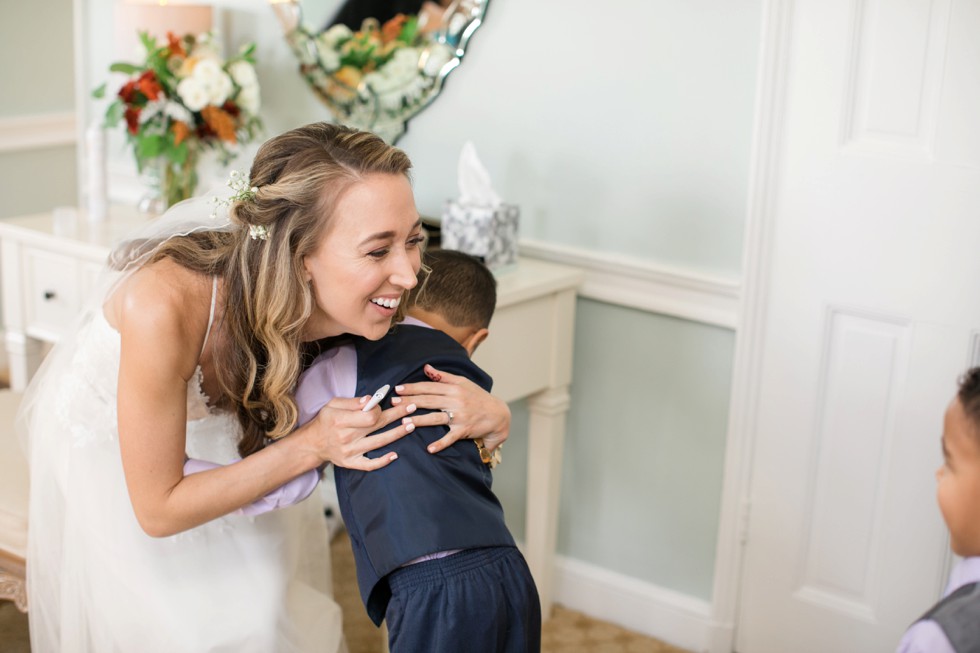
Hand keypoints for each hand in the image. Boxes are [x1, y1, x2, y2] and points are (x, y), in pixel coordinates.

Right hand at [301, 396, 418, 470]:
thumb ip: (352, 402)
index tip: (384, 404)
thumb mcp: (332, 405)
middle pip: (377, 426)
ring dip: (397, 433)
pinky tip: (395, 455)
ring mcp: (350, 452)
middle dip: (397, 415)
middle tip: (412, 407)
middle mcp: (346, 437)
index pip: (369, 415)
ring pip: (379, 442)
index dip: (380, 409)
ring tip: (411, 425)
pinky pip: (369, 465)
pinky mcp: (351, 463)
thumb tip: (370, 400)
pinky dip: (382, 461)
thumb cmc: (325, 421)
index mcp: (340, 421)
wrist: (312, 444)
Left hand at [392, 364, 510, 453]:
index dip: (412, 388)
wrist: (498, 414)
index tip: (397, 388)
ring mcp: (459, 416)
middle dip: (409, 401)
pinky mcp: (464, 430)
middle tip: (393, 403)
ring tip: (403, 423)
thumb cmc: (478, 397)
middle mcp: (456, 401)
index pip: (429, 387)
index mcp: (454, 388)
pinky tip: (429, 449)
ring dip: (419, 421)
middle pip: (428, 401)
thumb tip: (427, 367)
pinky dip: (441, 444)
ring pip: (435, 418)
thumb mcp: (463, 383)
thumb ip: (444, 376)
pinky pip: (450, 438)